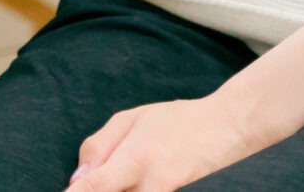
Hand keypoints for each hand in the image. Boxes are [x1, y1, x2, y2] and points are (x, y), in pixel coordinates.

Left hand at [69, 95, 266, 191]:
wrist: (226, 128)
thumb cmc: (175, 120)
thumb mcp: (130, 119)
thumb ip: (99, 147)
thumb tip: (76, 180)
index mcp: (133, 160)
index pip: (93, 189)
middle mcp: (148, 185)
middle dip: (95, 191)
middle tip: (100, 176)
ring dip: (117, 190)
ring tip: (124, 172)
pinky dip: (131, 190)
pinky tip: (134, 180)